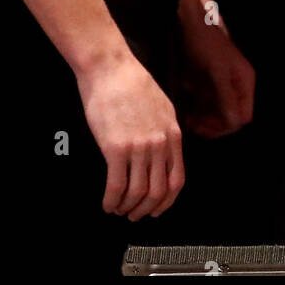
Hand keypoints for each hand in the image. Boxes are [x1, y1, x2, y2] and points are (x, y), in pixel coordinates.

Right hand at [76, 54, 184, 219]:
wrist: (111, 69)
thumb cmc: (132, 84)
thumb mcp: (162, 106)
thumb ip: (166, 131)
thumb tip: (165, 154)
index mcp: (172, 134)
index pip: (177, 180)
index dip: (167, 201)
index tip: (157, 209)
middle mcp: (159, 143)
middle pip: (158, 191)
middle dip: (146, 209)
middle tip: (134, 215)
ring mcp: (139, 146)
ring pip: (137, 193)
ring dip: (127, 207)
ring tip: (118, 209)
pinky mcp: (116, 148)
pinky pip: (117, 186)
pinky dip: (112, 201)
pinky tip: (107, 203)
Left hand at [177, 0, 254, 136]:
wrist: (187, 23)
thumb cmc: (204, 45)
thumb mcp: (216, 72)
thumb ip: (226, 98)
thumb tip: (235, 123)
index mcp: (245, 82)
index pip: (243, 116)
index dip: (226, 125)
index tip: (204, 126)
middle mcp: (237, 85)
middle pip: (230, 117)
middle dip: (212, 124)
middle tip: (192, 123)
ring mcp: (222, 84)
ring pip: (217, 113)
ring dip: (203, 118)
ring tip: (187, 118)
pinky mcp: (209, 83)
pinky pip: (206, 104)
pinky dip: (197, 108)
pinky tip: (186, 107)